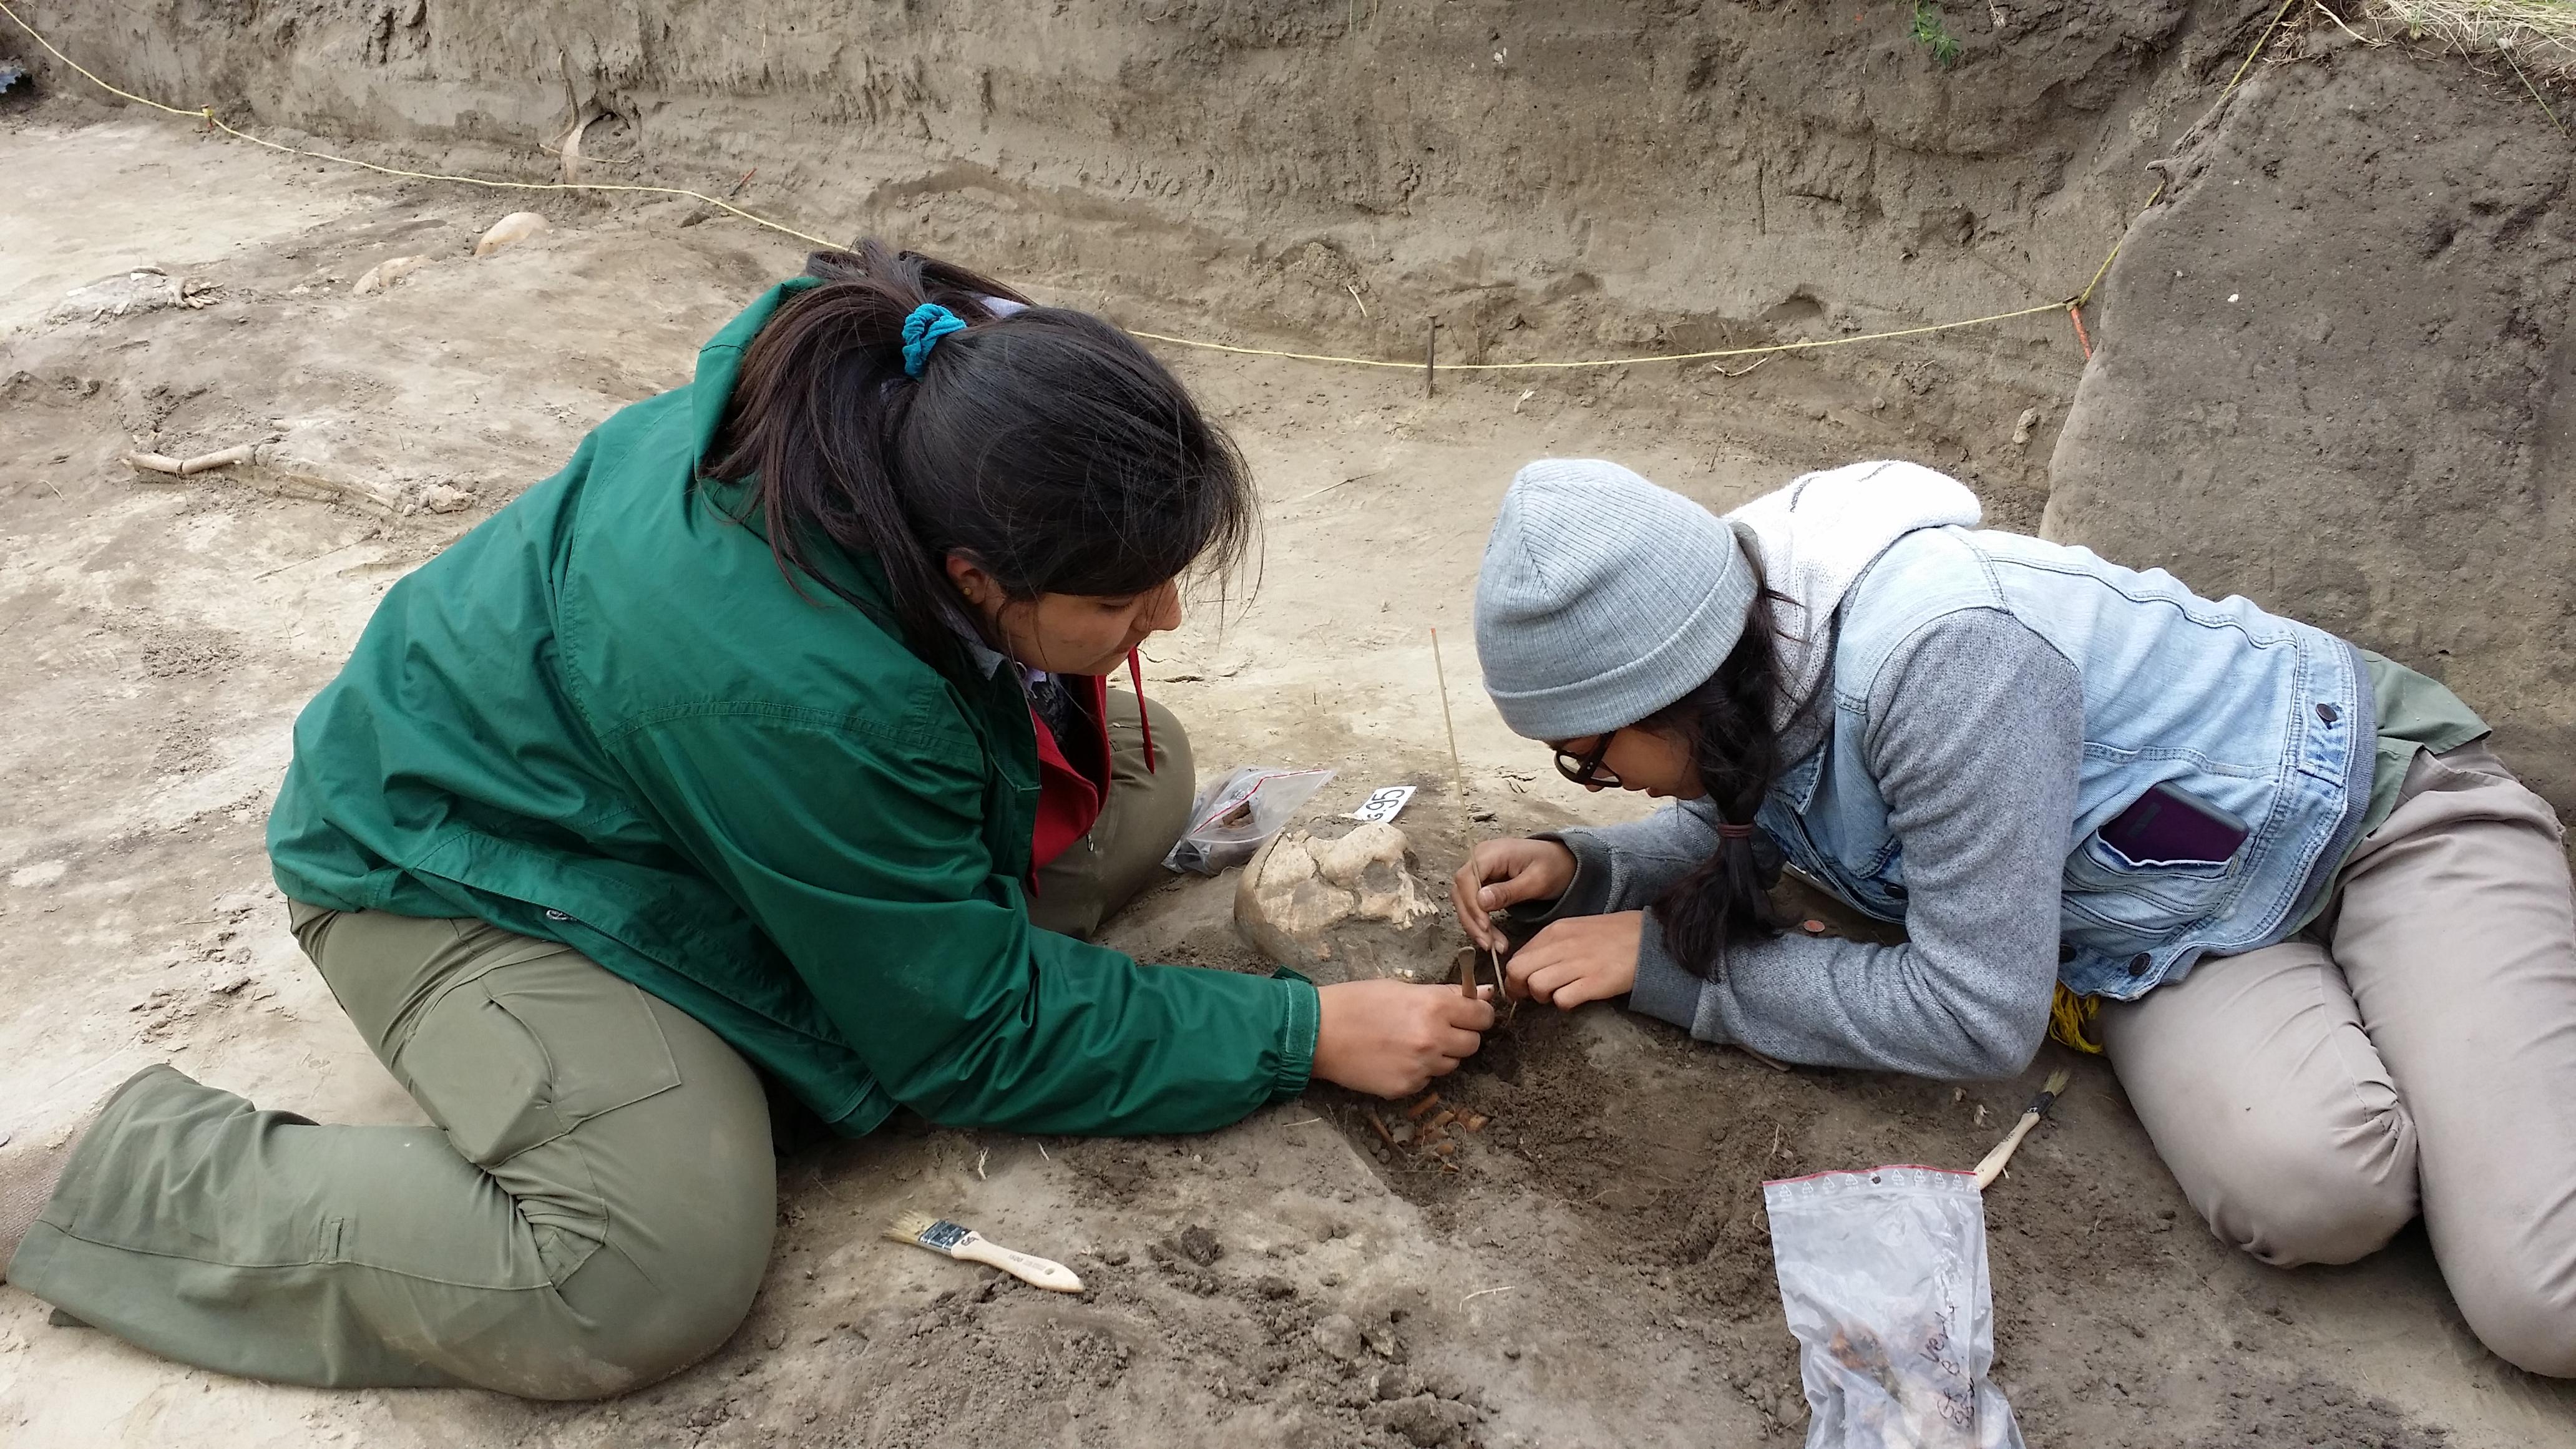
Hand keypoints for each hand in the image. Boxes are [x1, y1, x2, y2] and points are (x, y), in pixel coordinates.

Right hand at [1311, 979, 1496, 1097]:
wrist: (1318, 1033)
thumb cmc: (1356, 1002)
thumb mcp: (1402, 988)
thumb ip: (1446, 994)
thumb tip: (1484, 993)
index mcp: (1434, 1007)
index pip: (1483, 1016)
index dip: (1478, 1014)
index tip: (1469, 1014)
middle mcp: (1433, 1039)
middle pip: (1472, 1044)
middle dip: (1460, 1036)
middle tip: (1436, 1028)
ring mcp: (1421, 1067)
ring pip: (1451, 1064)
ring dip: (1439, 1055)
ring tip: (1408, 1042)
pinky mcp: (1406, 1087)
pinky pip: (1427, 1080)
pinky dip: (1418, 1071)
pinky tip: (1394, 1058)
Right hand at [1450, 838, 1577, 951]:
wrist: (1563, 861)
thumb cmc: (1553, 866)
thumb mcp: (1536, 881)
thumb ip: (1508, 891)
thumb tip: (1481, 901)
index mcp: (1492, 853)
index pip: (1466, 879)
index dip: (1471, 904)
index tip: (1485, 926)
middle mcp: (1480, 859)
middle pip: (1461, 892)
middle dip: (1472, 921)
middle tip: (1488, 944)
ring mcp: (1480, 871)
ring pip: (1464, 901)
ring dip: (1474, 926)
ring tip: (1493, 946)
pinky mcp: (1483, 883)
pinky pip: (1474, 904)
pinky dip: (1480, 923)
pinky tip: (1492, 937)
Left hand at [1505, 912, 1643, 1009]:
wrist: (1649, 938)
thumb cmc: (1613, 936)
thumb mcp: (1575, 930)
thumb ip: (1551, 946)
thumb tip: (1529, 966)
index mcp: (1555, 932)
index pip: (1516, 957)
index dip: (1515, 976)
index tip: (1521, 986)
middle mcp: (1562, 945)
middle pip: (1518, 971)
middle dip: (1519, 989)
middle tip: (1531, 996)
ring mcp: (1579, 964)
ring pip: (1536, 985)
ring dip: (1542, 997)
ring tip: (1557, 995)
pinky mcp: (1595, 982)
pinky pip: (1562, 999)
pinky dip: (1563, 1004)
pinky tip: (1575, 998)